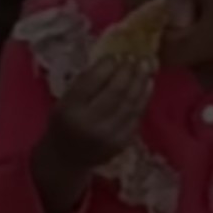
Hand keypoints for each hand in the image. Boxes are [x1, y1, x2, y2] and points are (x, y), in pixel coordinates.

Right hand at [40, 56, 155, 170]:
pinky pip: (137, 116)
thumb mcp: (64, 101)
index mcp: (69, 110)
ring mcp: (108, 135)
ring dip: (140, 82)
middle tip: (136, 57)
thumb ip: (84, 83)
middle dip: (127, 72)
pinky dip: (144, 98)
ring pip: (130, 104)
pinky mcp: (122, 142)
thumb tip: (112, 60)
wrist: (67, 158)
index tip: (117, 54)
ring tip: (145, 66)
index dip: (107, 67)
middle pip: (115, 93)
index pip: (90, 83)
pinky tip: (148, 84)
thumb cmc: (65, 122)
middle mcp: (89, 124)